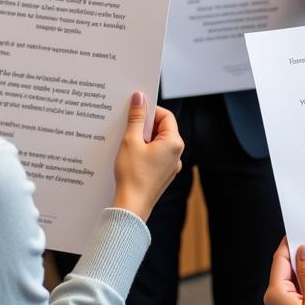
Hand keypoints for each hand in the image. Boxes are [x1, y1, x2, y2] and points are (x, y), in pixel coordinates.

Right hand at [112, 93, 183, 220]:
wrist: (132, 206)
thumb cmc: (132, 175)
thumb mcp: (131, 141)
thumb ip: (136, 118)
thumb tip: (140, 98)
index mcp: (174, 143)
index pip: (166, 116)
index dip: (150, 111)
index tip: (136, 110)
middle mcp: (177, 154)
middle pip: (163, 129)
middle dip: (145, 125)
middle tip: (128, 126)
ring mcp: (171, 166)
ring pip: (158, 143)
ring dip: (143, 139)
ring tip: (127, 142)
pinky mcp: (163, 174)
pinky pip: (156, 156)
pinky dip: (144, 151)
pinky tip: (130, 155)